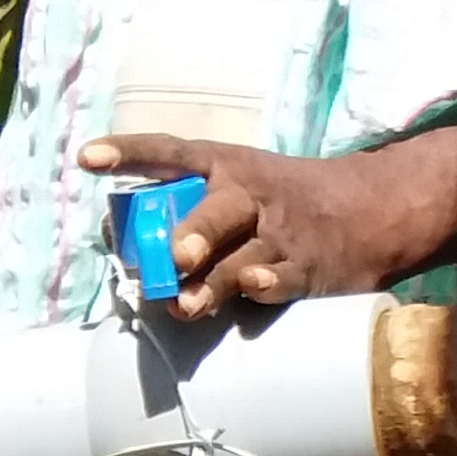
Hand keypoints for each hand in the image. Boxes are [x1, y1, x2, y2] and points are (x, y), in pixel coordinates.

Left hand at [80, 128, 456, 318]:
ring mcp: (278, 234)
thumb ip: (182, 209)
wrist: (369, 209)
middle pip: (218, 211)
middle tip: (173, 257)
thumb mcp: (233, 186)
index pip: (169, 152)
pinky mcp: (305, 268)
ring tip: (184, 303)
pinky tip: (256, 287)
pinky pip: (282, 279)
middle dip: (193, 233)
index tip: (86, 159)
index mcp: (223, 166)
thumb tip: (119, 244)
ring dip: (213, 282)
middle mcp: (248, 196)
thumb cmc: (277, 200)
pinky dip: (268, 284)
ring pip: (242, 259)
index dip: (128, 152)